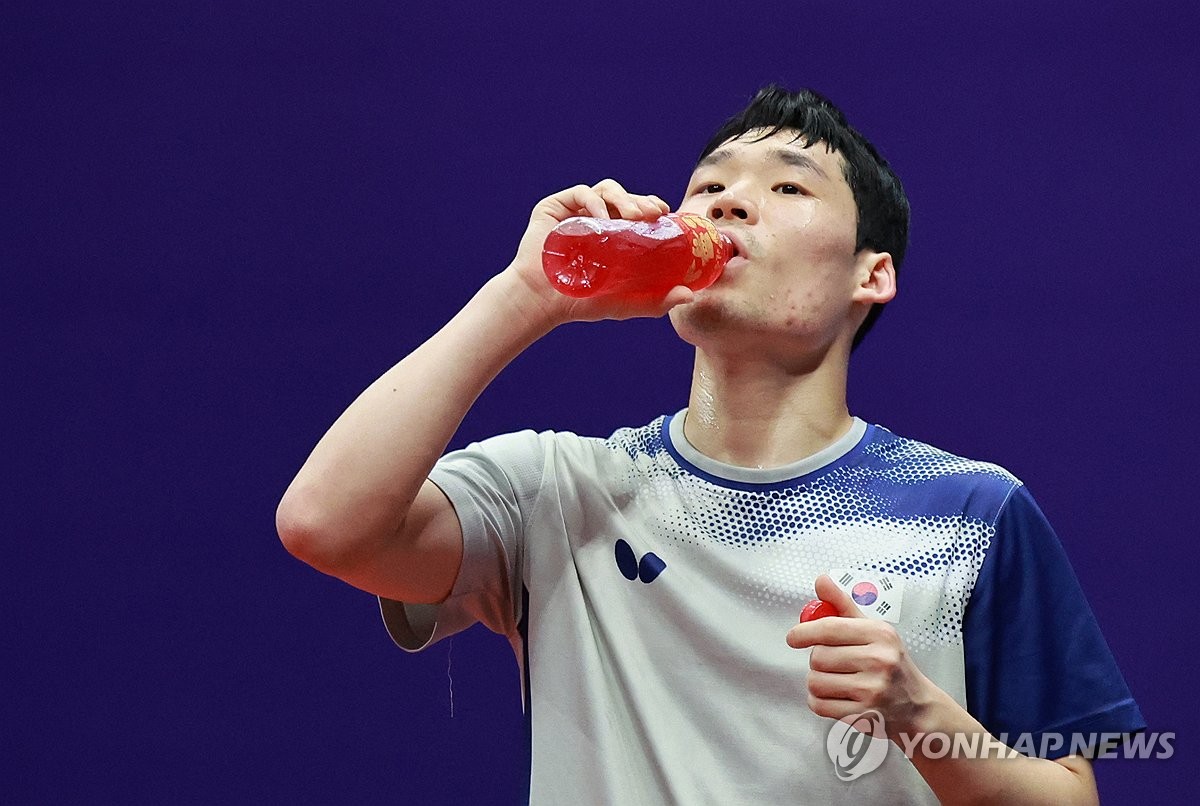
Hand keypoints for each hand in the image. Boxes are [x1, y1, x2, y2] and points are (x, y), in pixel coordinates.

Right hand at [504, 179, 696, 324]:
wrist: (543, 301)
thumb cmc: (582, 303)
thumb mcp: (625, 302)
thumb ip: (656, 300)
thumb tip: (690, 295)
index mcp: (612, 234)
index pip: (636, 212)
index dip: (651, 207)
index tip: (665, 213)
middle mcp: (595, 220)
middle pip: (624, 198)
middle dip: (641, 201)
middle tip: (654, 212)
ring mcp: (575, 212)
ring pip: (606, 191)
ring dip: (623, 198)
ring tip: (633, 215)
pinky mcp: (555, 207)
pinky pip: (580, 193)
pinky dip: (595, 201)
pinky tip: (603, 217)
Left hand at [785, 574, 935, 739]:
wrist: (917, 706)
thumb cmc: (890, 664)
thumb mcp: (872, 631)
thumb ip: (843, 606)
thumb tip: (821, 580)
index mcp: (880, 634)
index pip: (830, 628)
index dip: (805, 632)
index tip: (793, 638)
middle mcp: (879, 661)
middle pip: (818, 657)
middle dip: (818, 661)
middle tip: (835, 664)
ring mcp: (873, 690)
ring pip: (815, 682)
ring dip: (818, 682)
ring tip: (837, 682)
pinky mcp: (864, 715)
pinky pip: (819, 705)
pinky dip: (819, 702)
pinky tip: (836, 697)